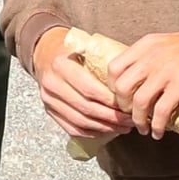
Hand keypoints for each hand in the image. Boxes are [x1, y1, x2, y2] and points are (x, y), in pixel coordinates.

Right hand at [33, 25, 131, 140]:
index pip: (90, 90)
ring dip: (105, 128)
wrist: (45, 54)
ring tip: (123, 127)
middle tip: (130, 119)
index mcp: (62, 66)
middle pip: (86, 108)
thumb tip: (133, 77)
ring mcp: (48, 100)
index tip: (129, 105)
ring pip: (80, 122)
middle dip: (112, 117)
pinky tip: (108, 130)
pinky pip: (72, 129)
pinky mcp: (49, 111)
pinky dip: (92, 133)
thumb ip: (103, 60)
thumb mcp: (85, 46)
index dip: (111, 101)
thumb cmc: (71, 50)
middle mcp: (52, 84)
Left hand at [107, 30, 178, 139]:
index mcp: (146, 45)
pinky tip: (159, 132)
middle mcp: (152, 56)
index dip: (112, 87)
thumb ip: (147, 57)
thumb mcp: (164, 44)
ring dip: (138, 120)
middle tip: (130, 114)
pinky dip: (157, 126)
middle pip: (121, 86)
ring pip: (139, 101)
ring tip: (143, 128)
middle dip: (122, 106)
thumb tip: (132, 79)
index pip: (114, 67)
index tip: (121, 98)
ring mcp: (167, 70)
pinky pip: (161, 110)